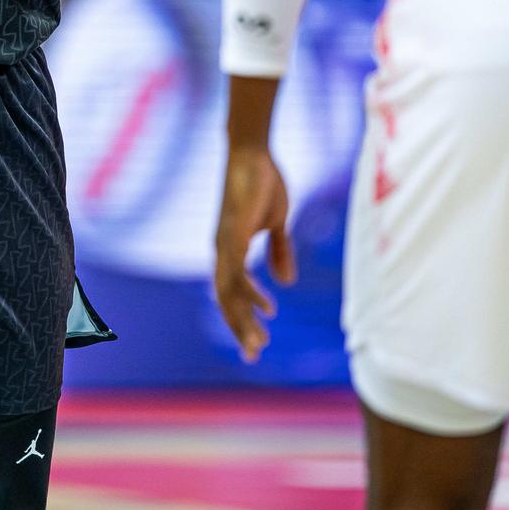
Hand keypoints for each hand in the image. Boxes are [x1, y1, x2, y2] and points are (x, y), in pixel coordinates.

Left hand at [214, 146, 294, 362]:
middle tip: (254, 357)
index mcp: (231, 251)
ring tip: (259, 343)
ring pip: (229, 292)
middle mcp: (223, 251)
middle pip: (227, 300)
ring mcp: (225, 243)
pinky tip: (266, 306)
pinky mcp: (233, 234)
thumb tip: (286, 282)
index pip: (232, 294)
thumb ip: (280, 251)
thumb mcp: (277, 223)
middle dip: (241, 329)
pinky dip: (249, 291)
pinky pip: (238, 270)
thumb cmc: (263, 183)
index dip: (243, 318)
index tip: (257, 343)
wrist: (252, 153)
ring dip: (244, 319)